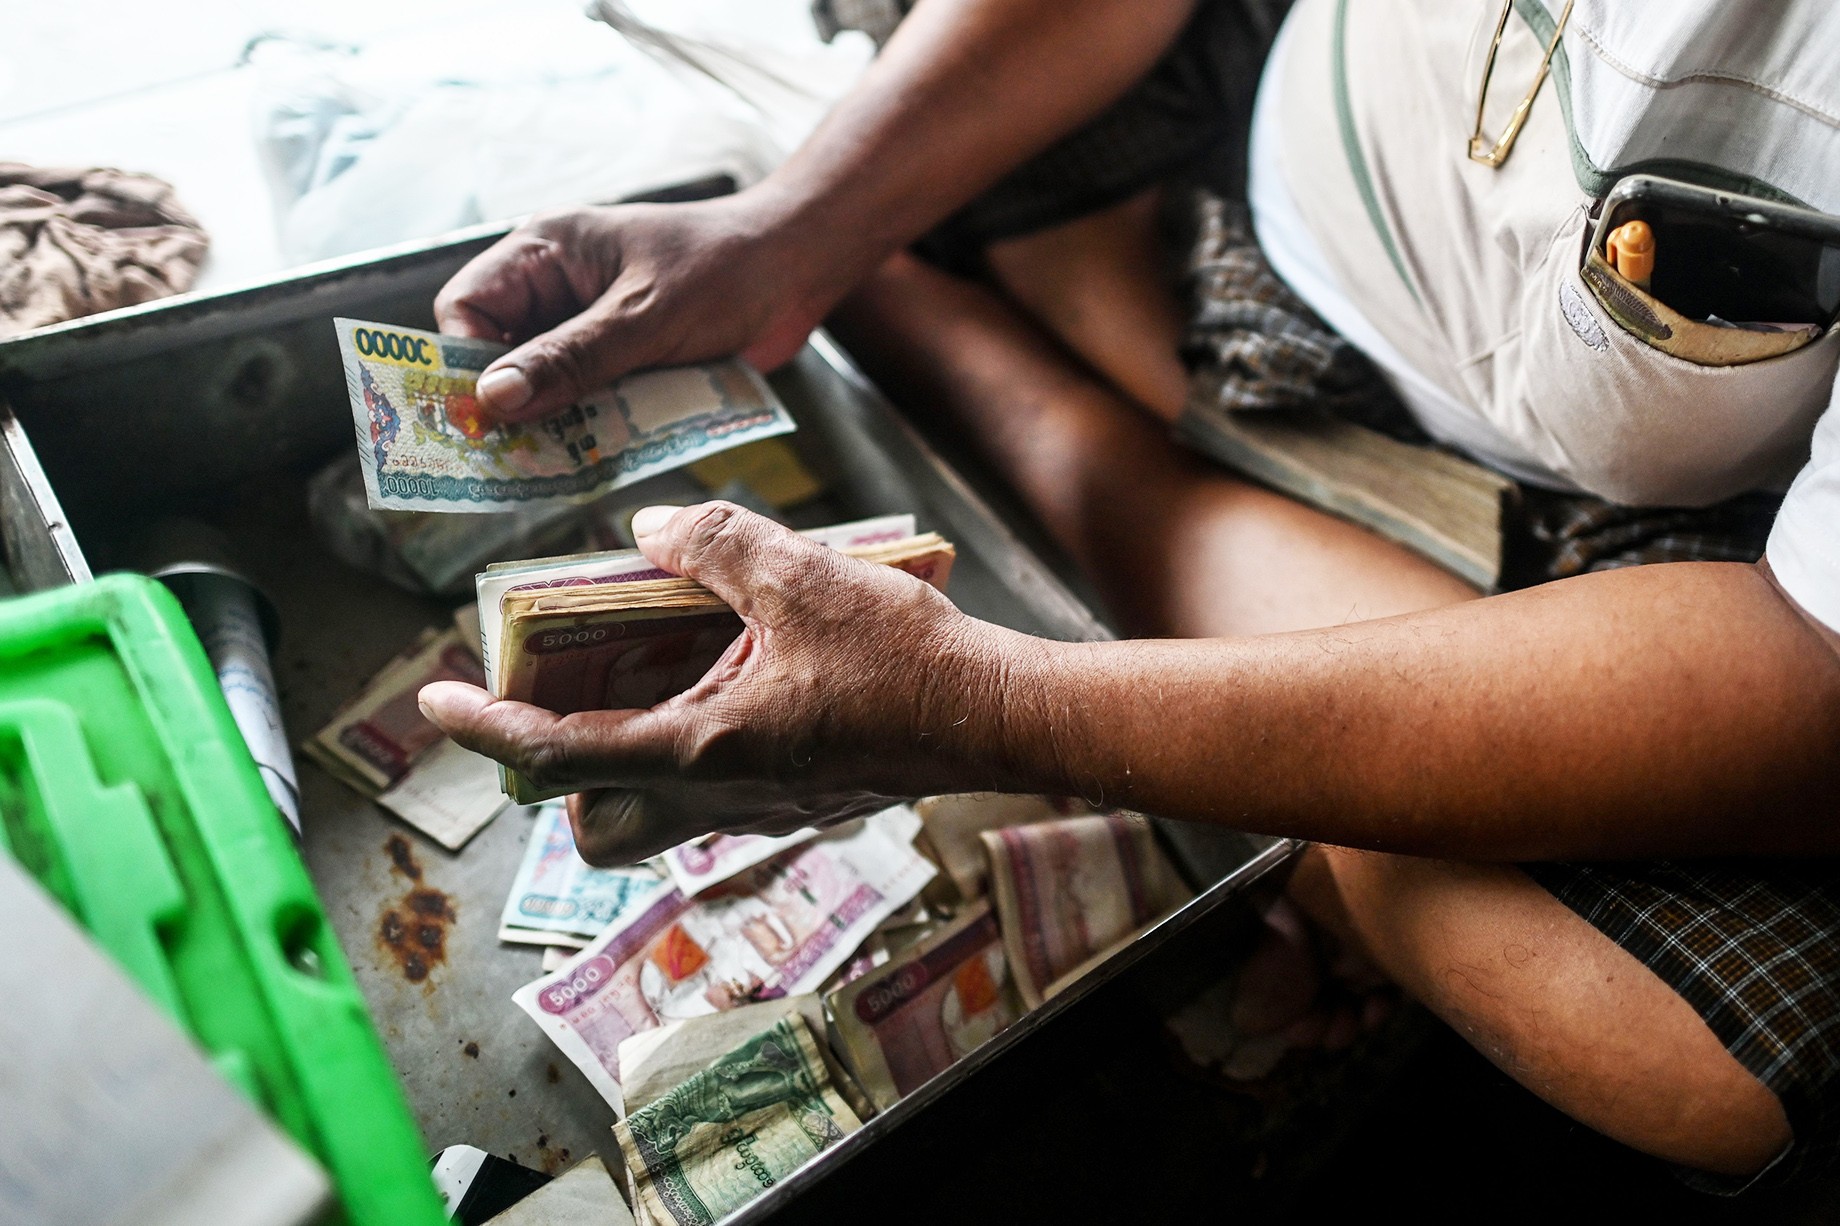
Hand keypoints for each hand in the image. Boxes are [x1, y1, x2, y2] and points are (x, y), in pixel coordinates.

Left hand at [417, 503, 1049, 864]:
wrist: (995, 714)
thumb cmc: (903, 656)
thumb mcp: (799, 574)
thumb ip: (711, 545)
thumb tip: (647, 532)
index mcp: (701, 749)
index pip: (556, 752)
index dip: (484, 726)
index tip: (436, 700)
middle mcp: (719, 796)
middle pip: (596, 824)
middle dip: (561, 777)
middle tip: (570, 694)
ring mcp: (760, 809)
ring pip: (656, 815)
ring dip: (627, 759)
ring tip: (650, 674)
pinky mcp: (797, 801)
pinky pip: (714, 792)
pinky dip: (693, 744)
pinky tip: (734, 674)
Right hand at [433, 192, 849, 422]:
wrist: (799, 268)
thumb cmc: (726, 269)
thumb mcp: (645, 316)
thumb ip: (573, 357)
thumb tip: (495, 399)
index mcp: (546, 252)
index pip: (466, 308)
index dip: (465, 362)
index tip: (484, 418)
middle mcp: (557, 289)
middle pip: (498, 355)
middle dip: (508, 405)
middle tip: (513, 460)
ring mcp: (590, 327)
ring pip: (544, 387)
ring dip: (552, 424)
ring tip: (557, 465)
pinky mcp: (624, 361)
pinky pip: (588, 402)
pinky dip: (590, 429)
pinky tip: (598, 457)